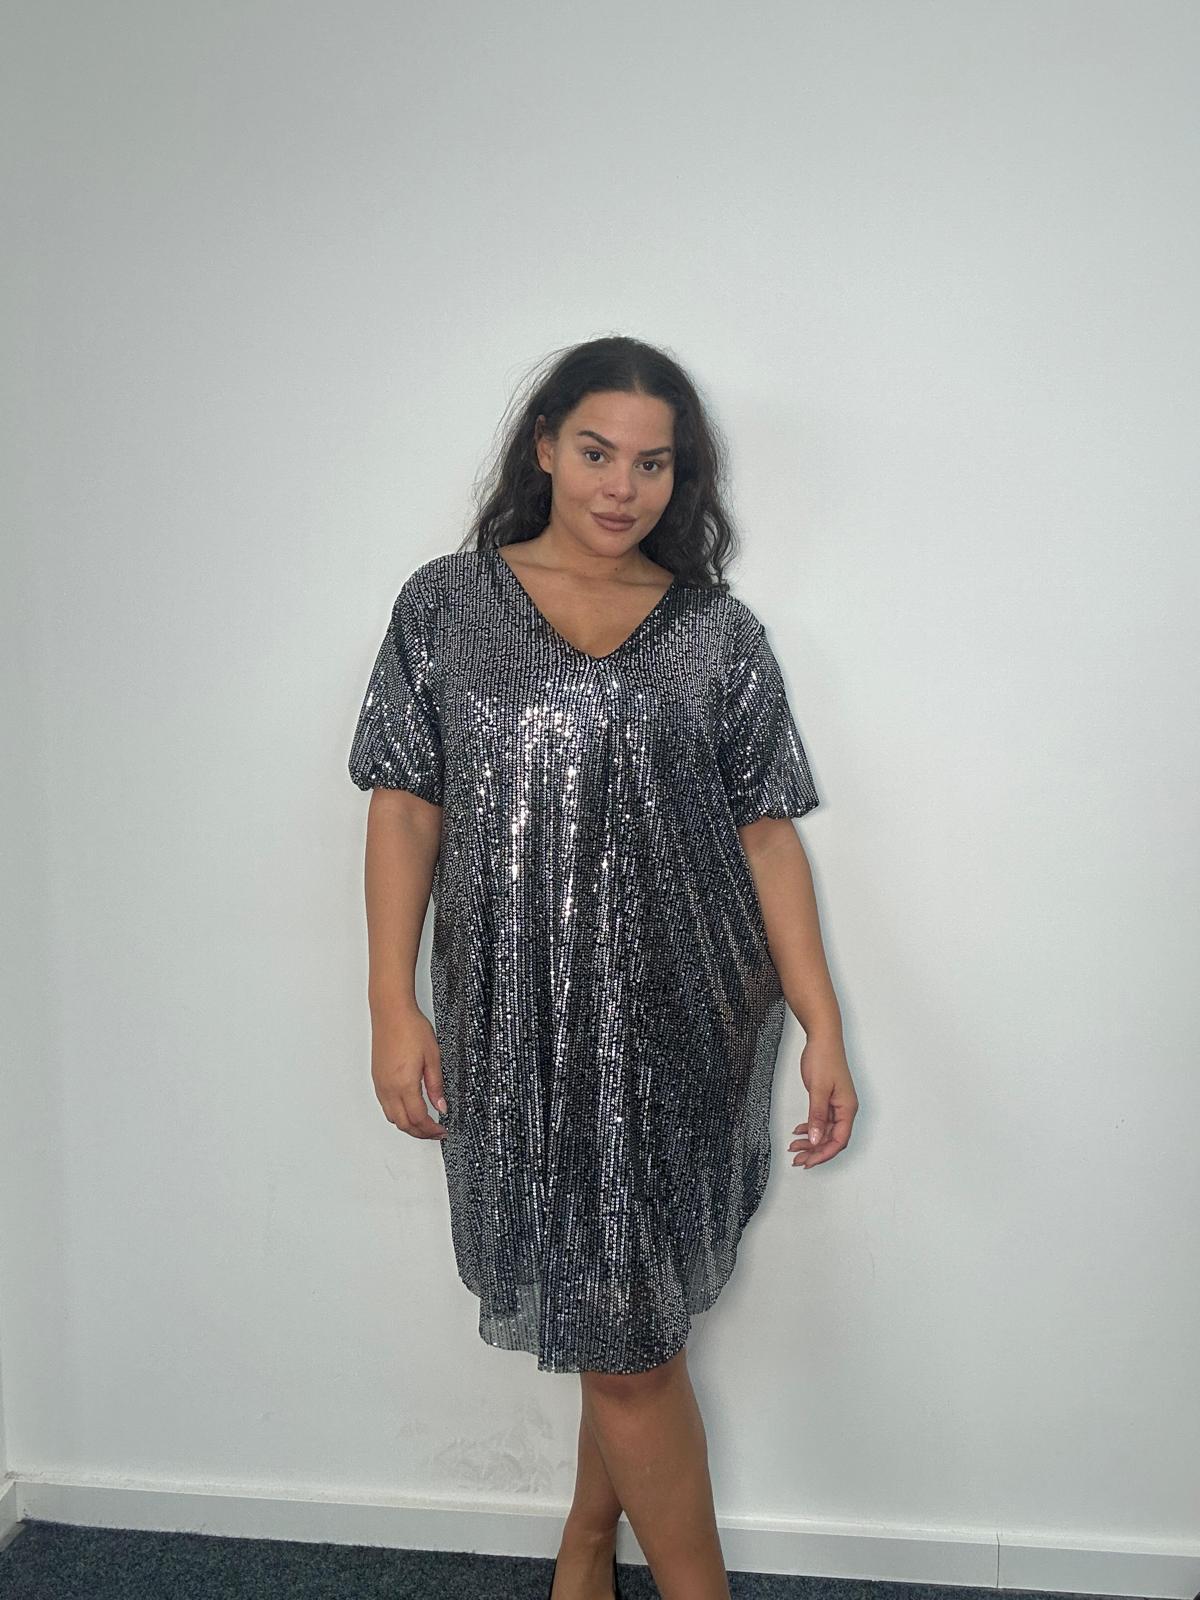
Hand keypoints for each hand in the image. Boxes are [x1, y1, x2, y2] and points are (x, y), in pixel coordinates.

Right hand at [370, 1004, 447, 1139]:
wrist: (391, 1012)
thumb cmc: (411, 1028)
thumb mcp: (433, 1057)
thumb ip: (436, 1086)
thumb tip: (441, 1106)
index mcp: (404, 1084)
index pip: (418, 1119)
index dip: (432, 1130)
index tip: (442, 1131)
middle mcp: (389, 1088)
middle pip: (403, 1124)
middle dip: (420, 1133)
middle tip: (436, 1132)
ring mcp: (380, 1084)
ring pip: (392, 1117)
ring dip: (408, 1125)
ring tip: (425, 1123)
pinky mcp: (377, 1079)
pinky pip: (385, 1106)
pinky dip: (398, 1115)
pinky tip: (409, 1109)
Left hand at [789, 1033, 857, 1169]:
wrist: (822, 1038)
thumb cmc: (824, 1058)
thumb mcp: (817, 1089)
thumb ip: (817, 1116)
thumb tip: (816, 1140)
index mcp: (847, 1108)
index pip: (839, 1140)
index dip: (824, 1154)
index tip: (809, 1162)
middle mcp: (844, 1109)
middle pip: (832, 1139)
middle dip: (815, 1152)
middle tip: (798, 1161)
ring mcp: (837, 1105)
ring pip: (825, 1131)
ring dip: (811, 1142)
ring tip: (795, 1149)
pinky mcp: (828, 1099)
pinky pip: (821, 1121)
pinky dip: (810, 1128)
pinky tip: (799, 1131)